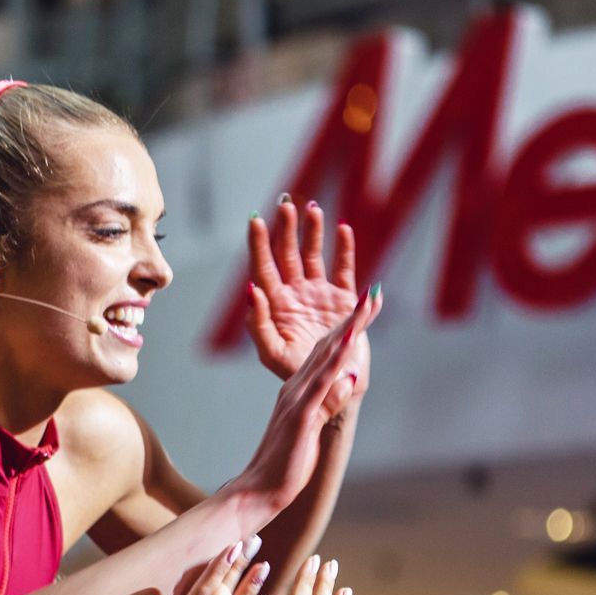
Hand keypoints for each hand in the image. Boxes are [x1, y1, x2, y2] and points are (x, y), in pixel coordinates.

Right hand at [230, 287, 377, 513]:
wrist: (257, 489)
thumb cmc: (283, 466)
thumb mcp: (311, 430)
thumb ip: (327, 405)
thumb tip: (348, 382)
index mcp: (298, 391)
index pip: (326, 354)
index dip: (346, 329)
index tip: (364, 309)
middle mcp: (296, 388)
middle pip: (328, 345)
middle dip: (352, 318)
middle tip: (372, 293)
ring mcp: (297, 399)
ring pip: (326, 355)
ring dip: (348, 327)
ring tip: (366, 303)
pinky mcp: (301, 415)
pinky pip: (321, 382)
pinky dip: (336, 358)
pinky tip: (350, 339)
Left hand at [246, 197, 370, 388]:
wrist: (332, 389)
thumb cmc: (298, 376)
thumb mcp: (273, 352)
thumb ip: (259, 323)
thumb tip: (250, 290)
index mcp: (276, 305)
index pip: (264, 267)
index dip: (258, 244)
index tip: (254, 220)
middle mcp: (296, 294)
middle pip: (288, 254)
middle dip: (286, 229)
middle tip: (285, 204)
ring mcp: (320, 295)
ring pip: (314, 255)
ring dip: (313, 232)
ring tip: (312, 208)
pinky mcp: (343, 300)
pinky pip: (343, 269)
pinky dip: (344, 249)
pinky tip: (342, 229)